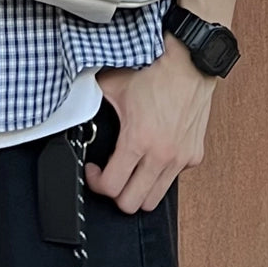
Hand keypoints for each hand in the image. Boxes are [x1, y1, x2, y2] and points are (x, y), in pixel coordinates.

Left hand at [86, 34, 215, 213]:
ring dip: (138, 191)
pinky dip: (160, 175)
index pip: (112, 187)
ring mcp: (180, 158)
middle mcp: (162, 155)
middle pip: (133, 204)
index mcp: (139, 140)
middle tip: (110, 176)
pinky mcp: (194, 155)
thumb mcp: (112, 85)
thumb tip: (74, 106)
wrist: (189, 62)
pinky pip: (173, 179)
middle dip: (116, 195)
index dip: (96, 183)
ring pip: (154, 199)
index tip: (94, 171)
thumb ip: (91, 101)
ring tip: (129, 172)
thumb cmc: (155, 70)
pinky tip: (151, 158)